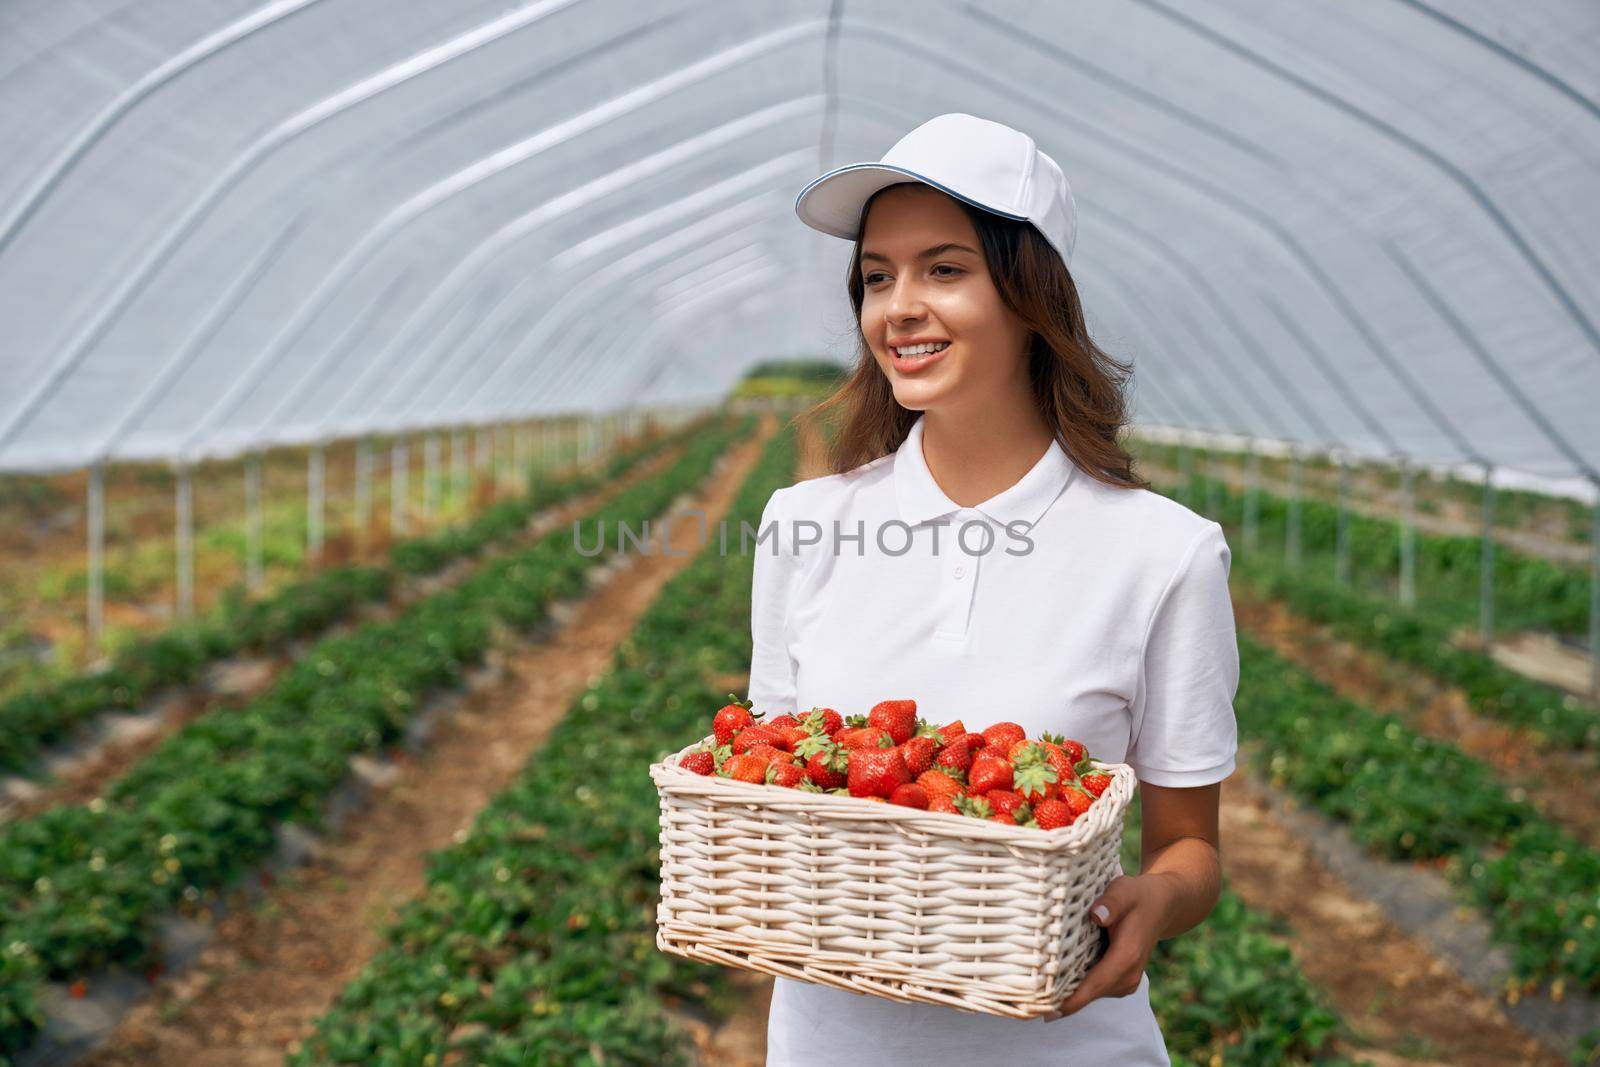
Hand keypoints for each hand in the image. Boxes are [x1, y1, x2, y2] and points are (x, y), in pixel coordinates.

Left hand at [1043, 874, 1175, 1020]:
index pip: (1095, 985)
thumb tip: (1096, 915)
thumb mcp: (1125, 891)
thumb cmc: (1138, 896)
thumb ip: (1111, 903)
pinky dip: (1076, 986)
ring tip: (1035, 992)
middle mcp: (1127, 976)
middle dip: (1061, 999)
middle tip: (1028, 1002)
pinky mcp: (1120, 980)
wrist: (1161, 905)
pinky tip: (1054, 980)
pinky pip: (1094, 988)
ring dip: (1067, 993)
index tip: (1046, 1013)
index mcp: (1127, 957)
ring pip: (1090, 993)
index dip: (1071, 1001)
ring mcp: (1125, 981)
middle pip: (1089, 994)